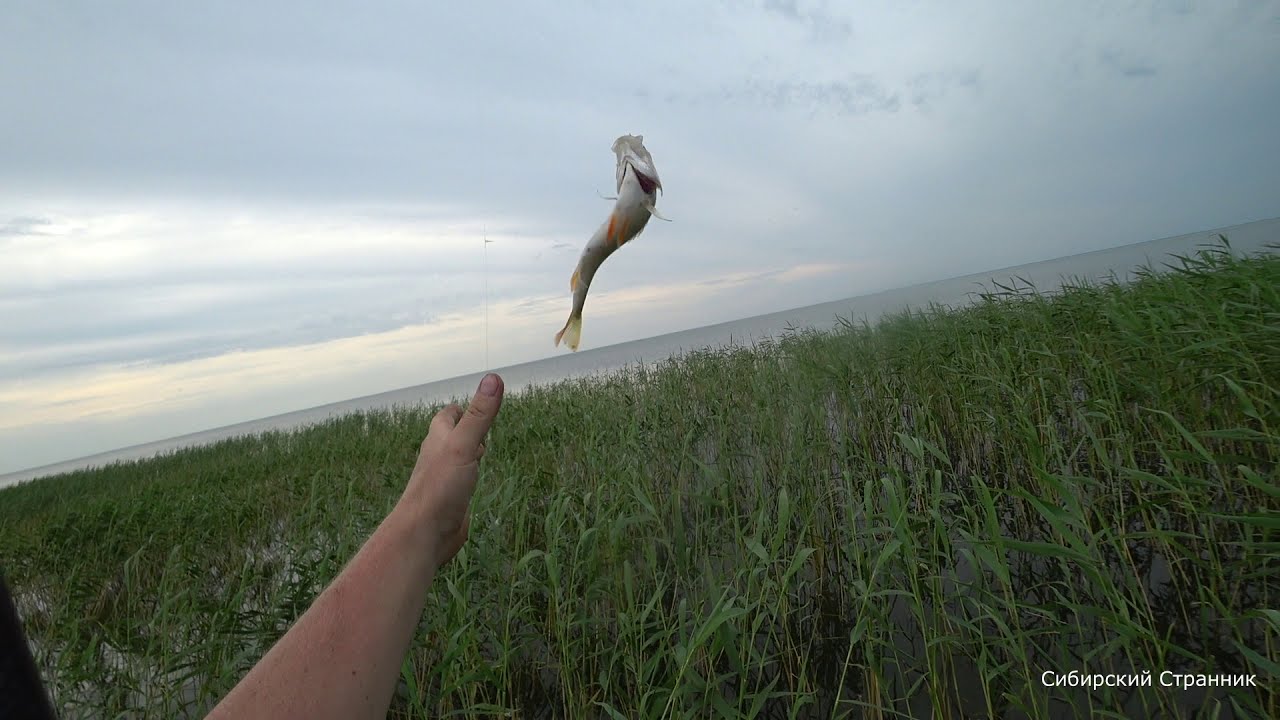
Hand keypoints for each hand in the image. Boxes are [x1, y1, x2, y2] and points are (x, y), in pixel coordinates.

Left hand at [399, 373, 503, 568]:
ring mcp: (442, 480)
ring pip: (455, 460)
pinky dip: (468, 477)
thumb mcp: (464, 445)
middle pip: (450, 437)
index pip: (447, 416)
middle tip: (485, 426)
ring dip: (468, 453)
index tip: (477, 405)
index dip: (461, 410)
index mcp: (438, 440)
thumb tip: (494, 378)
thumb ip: (480, 414)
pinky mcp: (449, 501)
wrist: (424, 533)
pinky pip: (459, 482)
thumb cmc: (441, 487)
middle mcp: (437, 458)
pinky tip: (475, 482)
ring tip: (483, 451)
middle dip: (466, 430)